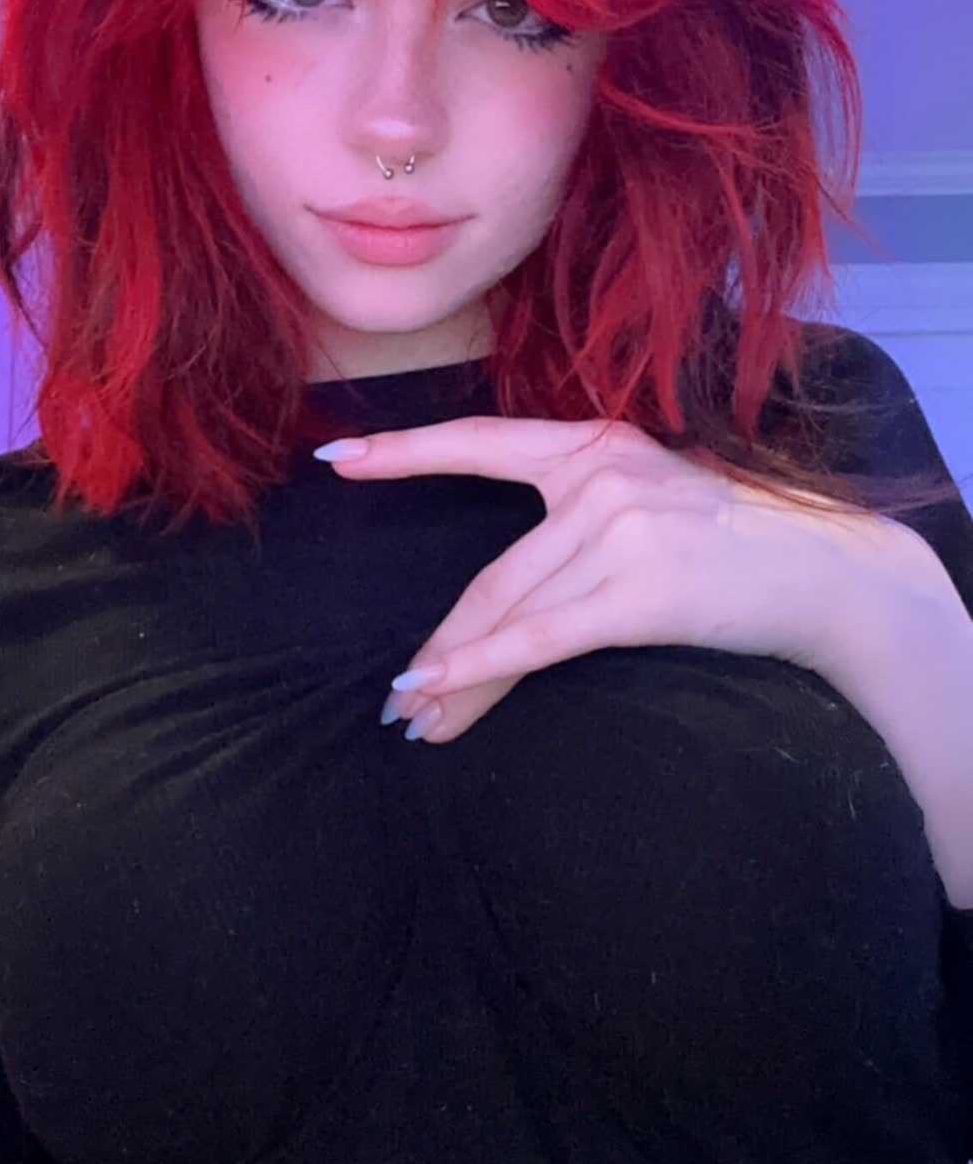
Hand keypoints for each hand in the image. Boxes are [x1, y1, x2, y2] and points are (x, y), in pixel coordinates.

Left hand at [315, 414, 934, 744]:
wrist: (830, 573)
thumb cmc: (741, 546)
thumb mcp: (656, 500)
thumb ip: (583, 520)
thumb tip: (509, 590)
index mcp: (597, 445)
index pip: (481, 444)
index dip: (402, 453)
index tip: (334, 459)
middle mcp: (599, 478)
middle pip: (490, 575)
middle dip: (441, 643)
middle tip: (398, 696)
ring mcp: (618, 530)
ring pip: (508, 613)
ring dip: (455, 674)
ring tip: (418, 718)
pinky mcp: (638, 590)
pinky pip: (539, 637)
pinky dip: (481, 667)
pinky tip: (439, 690)